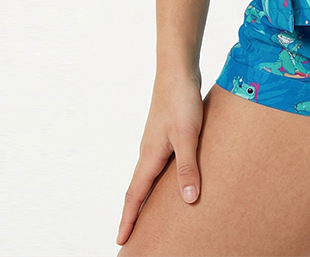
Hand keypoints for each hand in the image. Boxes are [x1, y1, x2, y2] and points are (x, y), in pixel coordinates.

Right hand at [116, 68, 205, 245]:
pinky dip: (158, 180)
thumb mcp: (188, 136)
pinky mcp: (166, 133)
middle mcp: (148, 152)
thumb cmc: (181, 101)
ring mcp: (156, 142)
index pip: (135, 195)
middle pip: (137, 190)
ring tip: (149, 215)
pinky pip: (158, 165)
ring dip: (145, 197)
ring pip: (147, 177)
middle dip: (133, 214)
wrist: (177, 70)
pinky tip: (171, 180)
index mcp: (150, 156)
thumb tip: (188, 200)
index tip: (121, 240)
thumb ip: (188, 168)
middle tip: (131, 235)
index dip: (128, 219)